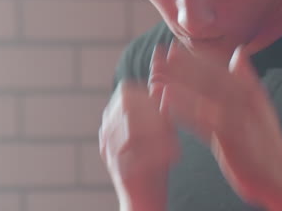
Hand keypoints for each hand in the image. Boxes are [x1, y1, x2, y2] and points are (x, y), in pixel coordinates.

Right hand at [99, 45, 179, 210]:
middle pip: (127, 103)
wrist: (144, 204)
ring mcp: (110, 150)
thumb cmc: (154, 167)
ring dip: (157, 129)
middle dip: (154, 108)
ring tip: (174, 138)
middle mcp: (107, 132)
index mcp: (113, 120)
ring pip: (131, 125)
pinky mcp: (120, 169)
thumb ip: (160, 111)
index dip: (151, 91)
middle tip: (173, 119)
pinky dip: (158, 150)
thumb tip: (168, 83)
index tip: (174, 99)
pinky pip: (137, 152)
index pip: (127, 90)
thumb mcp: (159, 134)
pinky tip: (174, 154)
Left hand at [149, 42, 281, 207]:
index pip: (220, 68)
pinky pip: (205, 122)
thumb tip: (238, 52)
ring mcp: (241, 119)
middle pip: (209, 77)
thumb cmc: (264, 143)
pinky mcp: (234, 140)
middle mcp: (247, 101)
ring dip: (179, 84)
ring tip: (154, 76)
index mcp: (251, 92)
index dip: (194, 56)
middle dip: (181, 65)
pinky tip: (165, 103)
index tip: (171, 46)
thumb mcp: (258, 108)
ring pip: (205, 96)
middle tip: (156, 54)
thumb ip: (245, 80)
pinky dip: (184, 110)